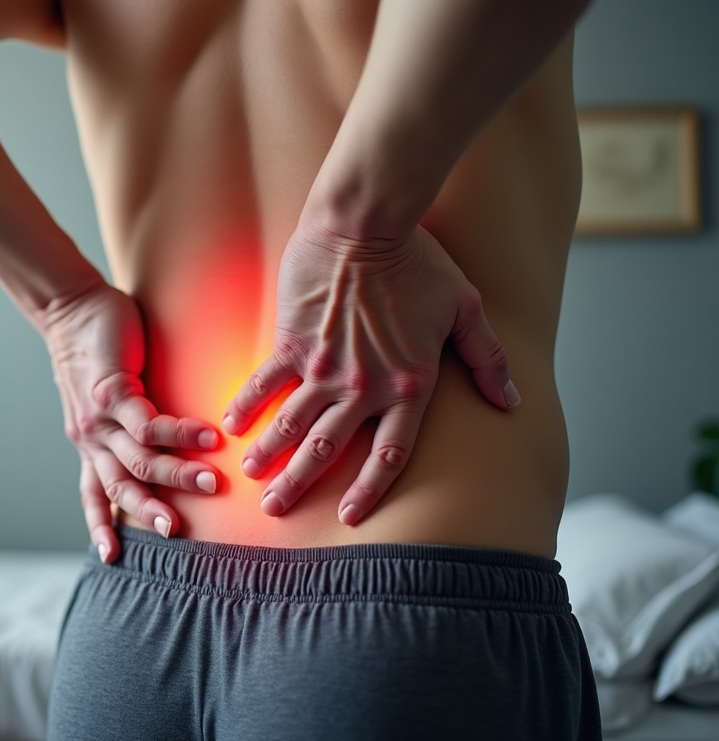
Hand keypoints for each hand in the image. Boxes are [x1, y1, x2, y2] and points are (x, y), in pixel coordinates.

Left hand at [42, 282, 221, 562]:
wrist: (71, 310)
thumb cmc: (95, 352)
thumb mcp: (105, 401)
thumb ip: (127, 427)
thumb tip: (159, 443)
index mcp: (90, 446)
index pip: (94, 495)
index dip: (101, 526)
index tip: (111, 559)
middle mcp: (92, 439)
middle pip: (121, 487)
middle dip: (150, 511)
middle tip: (178, 532)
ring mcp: (100, 418)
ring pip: (141, 459)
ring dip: (178, 474)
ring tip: (215, 482)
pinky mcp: (113, 392)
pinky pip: (150, 422)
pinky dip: (180, 432)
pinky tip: (210, 436)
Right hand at [223, 223, 515, 524]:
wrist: (367, 224)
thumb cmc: (420, 261)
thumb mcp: (466, 309)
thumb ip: (487, 359)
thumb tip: (511, 401)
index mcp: (408, 387)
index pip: (390, 455)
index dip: (369, 491)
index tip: (349, 517)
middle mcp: (364, 388)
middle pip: (328, 451)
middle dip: (298, 485)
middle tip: (274, 510)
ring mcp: (323, 368)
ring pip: (291, 426)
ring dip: (268, 455)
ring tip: (249, 476)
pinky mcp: (291, 344)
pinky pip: (264, 383)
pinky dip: (246, 405)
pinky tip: (230, 424)